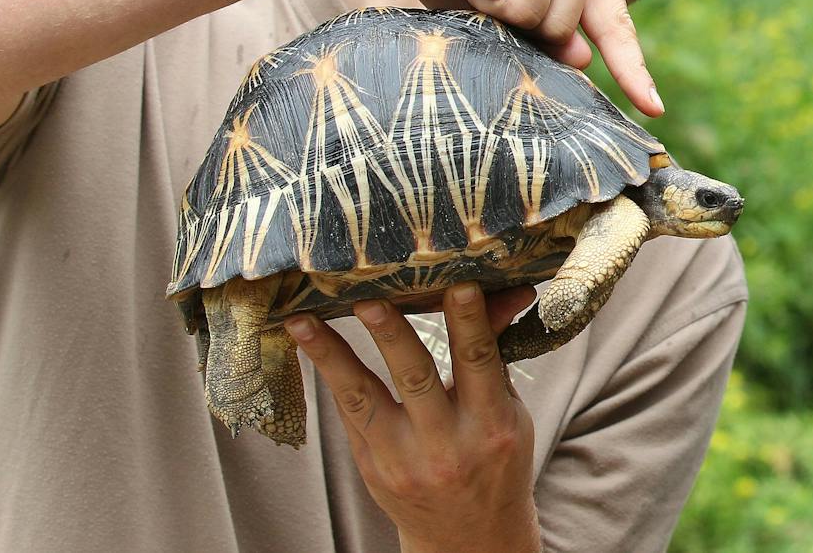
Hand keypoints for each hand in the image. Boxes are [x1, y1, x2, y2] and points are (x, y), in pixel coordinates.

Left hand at [287, 283, 541, 552]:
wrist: (470, 536)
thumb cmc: (496, 459)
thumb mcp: (508, 410)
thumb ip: (494, 350)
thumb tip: (507, 289)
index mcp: (492, 424)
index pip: (478, 362)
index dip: (468, 321)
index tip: (457, 284)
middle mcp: (447, 444)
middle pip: (416, 378)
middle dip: (391, 335)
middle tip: (369, 298)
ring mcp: (404, 460)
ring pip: (364, 397)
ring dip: (332, 355)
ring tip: (304, 320)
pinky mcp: (372, 468)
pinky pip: (348, 414)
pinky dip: (329, 375)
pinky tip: (307, 343)